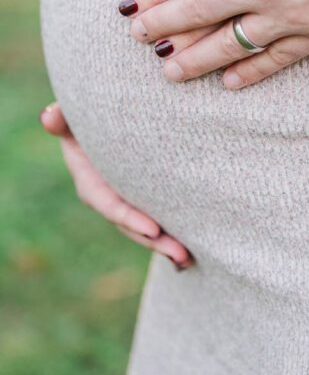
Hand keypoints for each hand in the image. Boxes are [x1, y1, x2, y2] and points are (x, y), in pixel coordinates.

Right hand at [39, 103, 192, 269]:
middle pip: (129, 223)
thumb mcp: (74, 117)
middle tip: (181, 253)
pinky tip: (193, 250)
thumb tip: (49, 116)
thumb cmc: (89, 116)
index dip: (128, 217)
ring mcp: (126, 199)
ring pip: (145, 227)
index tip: (153, 228)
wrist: (105, 119)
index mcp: (89, 179)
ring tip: (188, 257)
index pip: (107, 203)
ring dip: (165, 245)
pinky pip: (156, 218)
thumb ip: (63, 119)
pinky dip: (171, 233)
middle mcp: (107, 195)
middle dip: (153, 240)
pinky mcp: (143, 198)